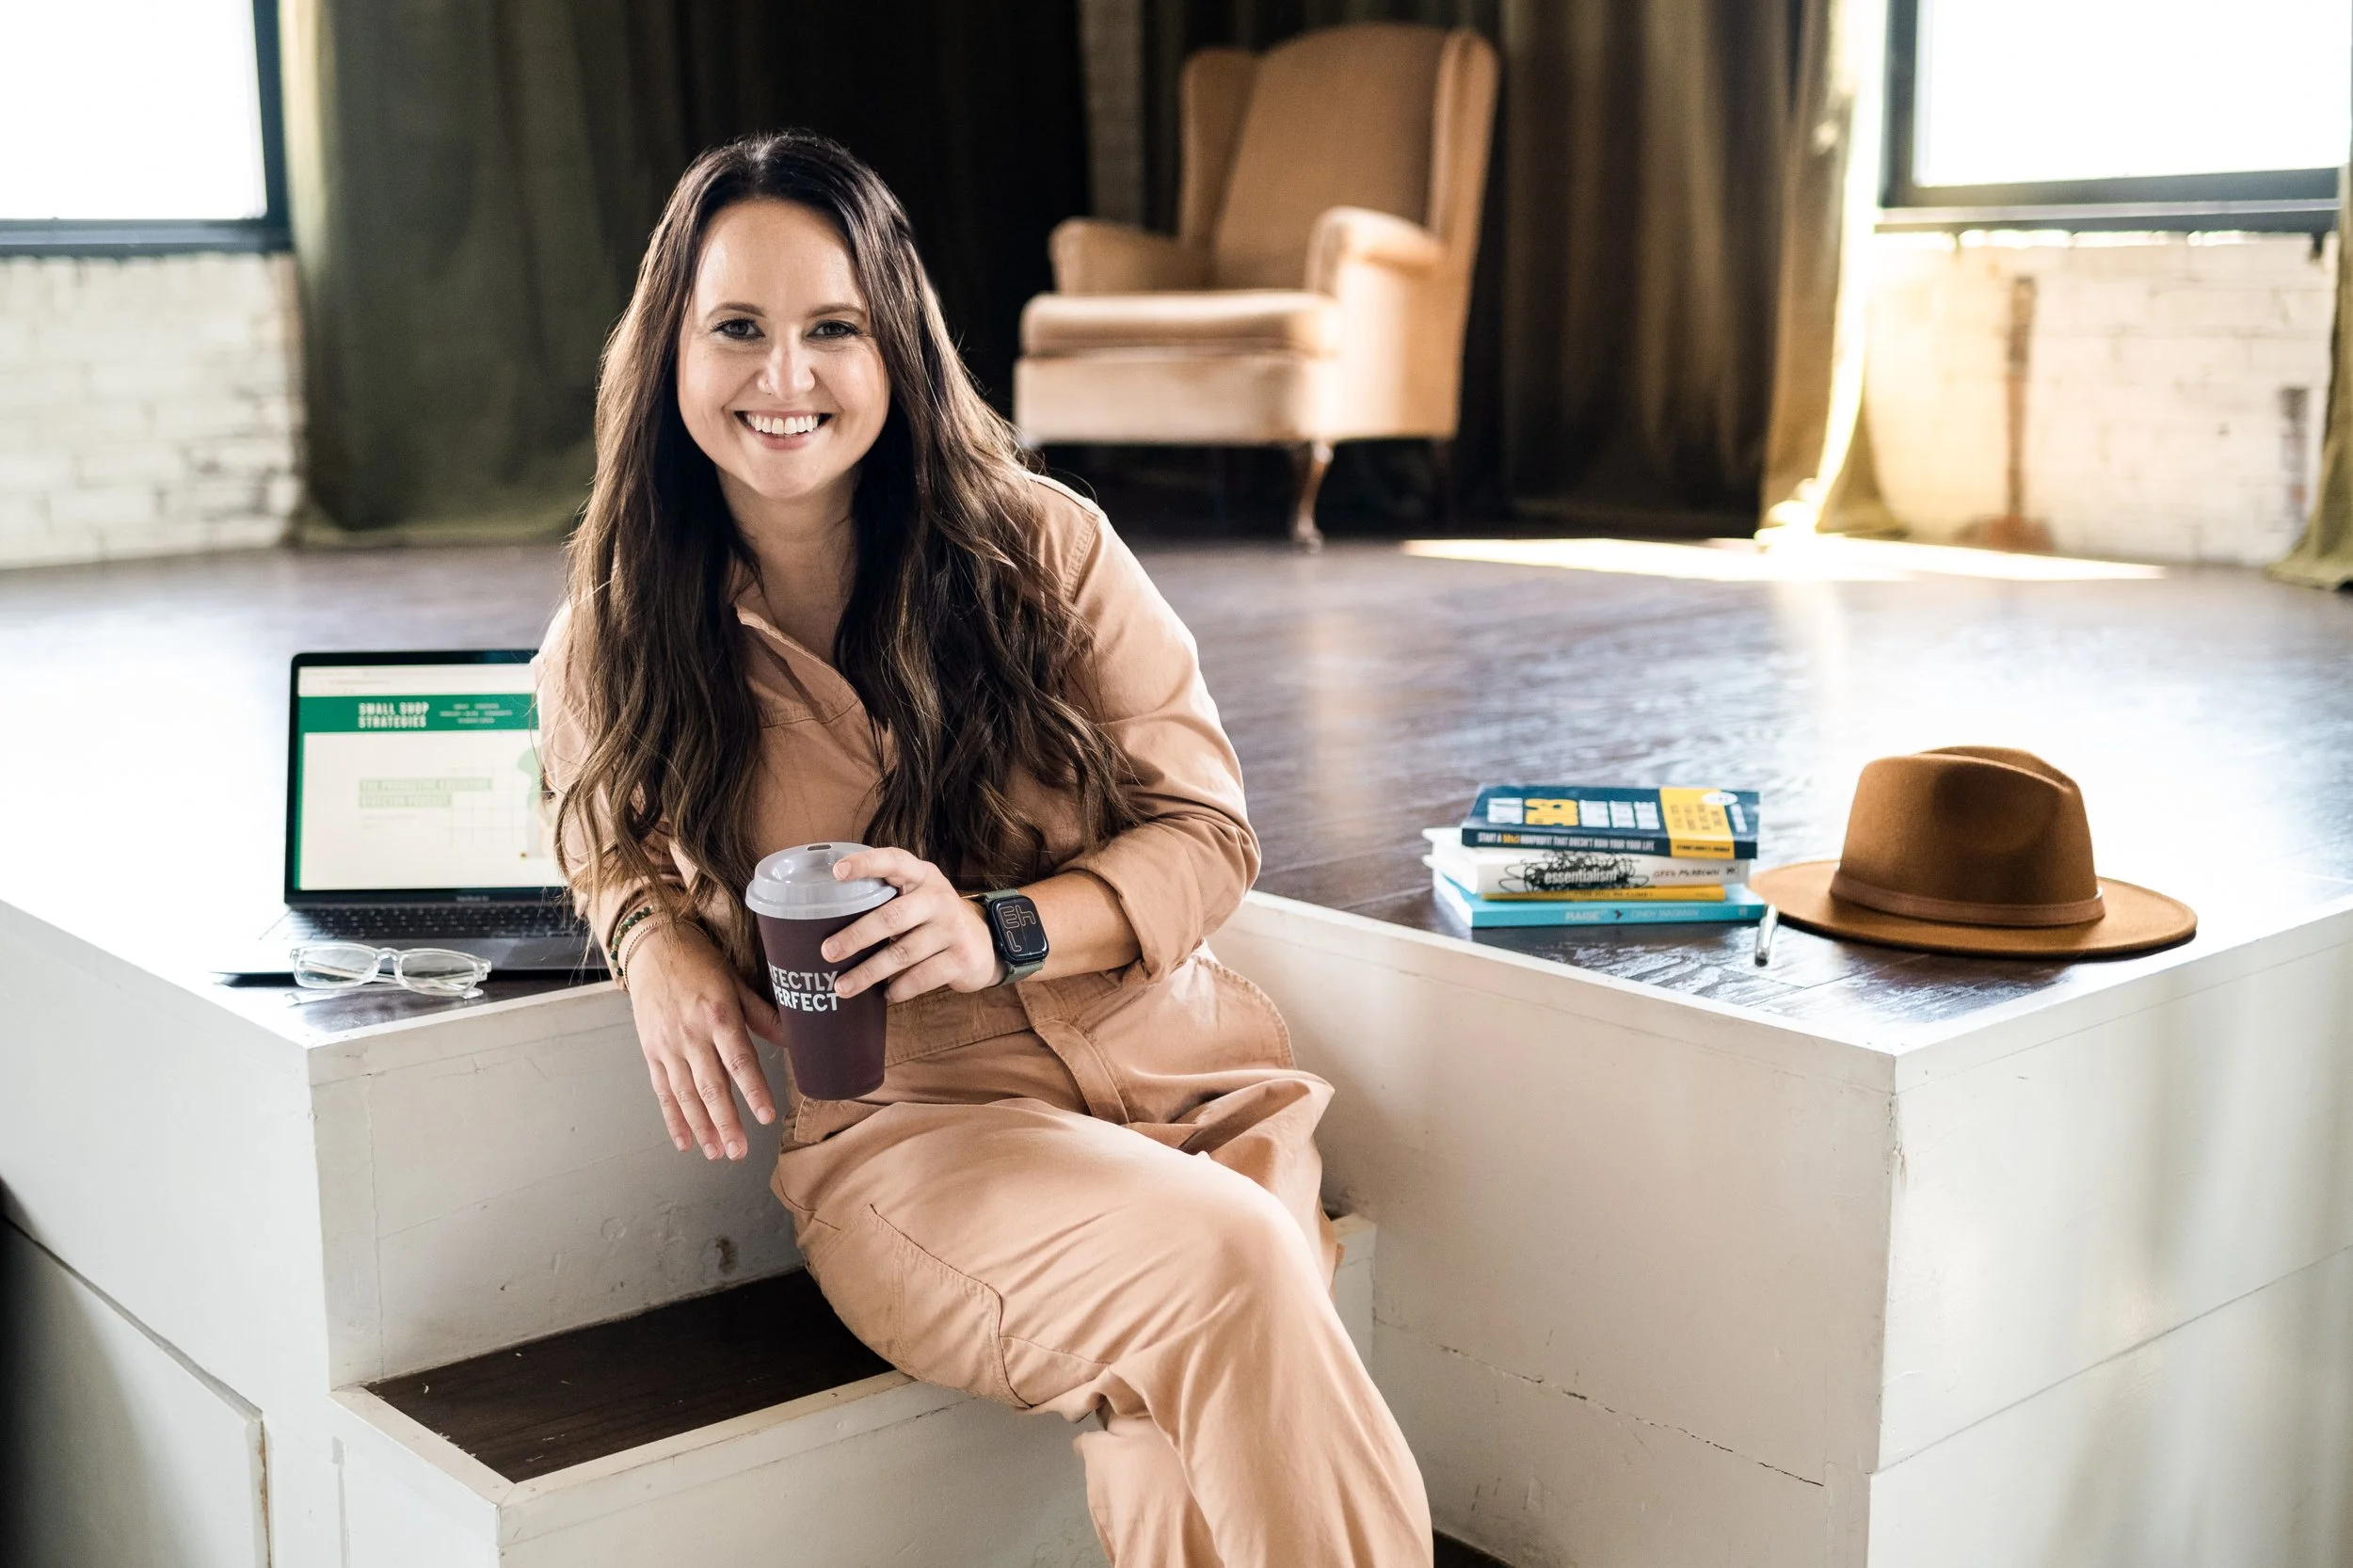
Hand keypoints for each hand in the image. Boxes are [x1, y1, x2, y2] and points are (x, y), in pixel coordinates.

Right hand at [623, 920, 780, 1160]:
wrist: (651, 946)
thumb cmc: (698, 961)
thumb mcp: (736, 982)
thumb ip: (763, 1015)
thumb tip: (794, 1040)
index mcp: (718, 1015)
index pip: (739, 1061)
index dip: (753, 1091)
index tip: (765, 1116)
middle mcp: (691, 1033)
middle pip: (710, 1086)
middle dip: (726, 1122)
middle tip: (739, 1152)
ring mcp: (668, 1044)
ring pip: (686, 1094)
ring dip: (702, 1127)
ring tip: (717, 1153)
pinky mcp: (651, 1051)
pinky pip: (663, 1090)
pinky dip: (674, 1118)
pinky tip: (685, 1141)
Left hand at [823, 847, 1000, 1002]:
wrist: (983, 942)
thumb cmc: (932, 917)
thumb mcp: (916, 896)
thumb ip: (885, 897)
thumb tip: (826, 919)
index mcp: (922, 876)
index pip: (894, 861)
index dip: (866, 864)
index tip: (837, 871)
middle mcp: (939, 898)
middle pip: (892, 917)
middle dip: (856, 936)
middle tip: (828, 952)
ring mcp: (953, 929)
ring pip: (903, 953)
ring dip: (869, 972)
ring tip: (843, 986)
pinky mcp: (960, 959)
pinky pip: (921, 977)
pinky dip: (898, 988)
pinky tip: (884, 993)